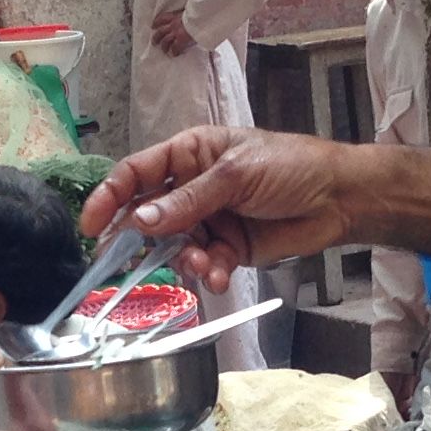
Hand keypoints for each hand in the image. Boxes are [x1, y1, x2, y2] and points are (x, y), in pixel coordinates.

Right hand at [81, 126, 353, 291]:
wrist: (339, 197)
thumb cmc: (290, 166)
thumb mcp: (235, 174)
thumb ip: (187, 200)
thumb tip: (140, 221)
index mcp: (188, 154)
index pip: (136, 174)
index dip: (109, 197)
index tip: (92, 226)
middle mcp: (192, 187)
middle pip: (148, 216)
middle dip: (139, 241)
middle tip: (123, 264)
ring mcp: (209, 219)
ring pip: (175, 247)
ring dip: (184, 260)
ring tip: (205, 265)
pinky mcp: (228, 248)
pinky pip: (205, 265)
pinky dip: (210, 273)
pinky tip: (221, 276)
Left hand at [151, 8, 194, 56]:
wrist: (202, 18)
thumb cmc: (198, 14)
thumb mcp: (188, 12)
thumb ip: (185, 16)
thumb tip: (187, 18)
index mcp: (175, 16)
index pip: (162, 18)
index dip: (156, 22)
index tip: (153, 26)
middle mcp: (173, 24)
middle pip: (160, 32)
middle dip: (156, 38)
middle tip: (154, 42)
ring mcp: (176, 33)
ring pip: (165, 41)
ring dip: (164, 47)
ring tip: (164, 51)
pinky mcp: (181, 41)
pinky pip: (175, 48)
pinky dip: (174, 52)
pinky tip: (175, 55)